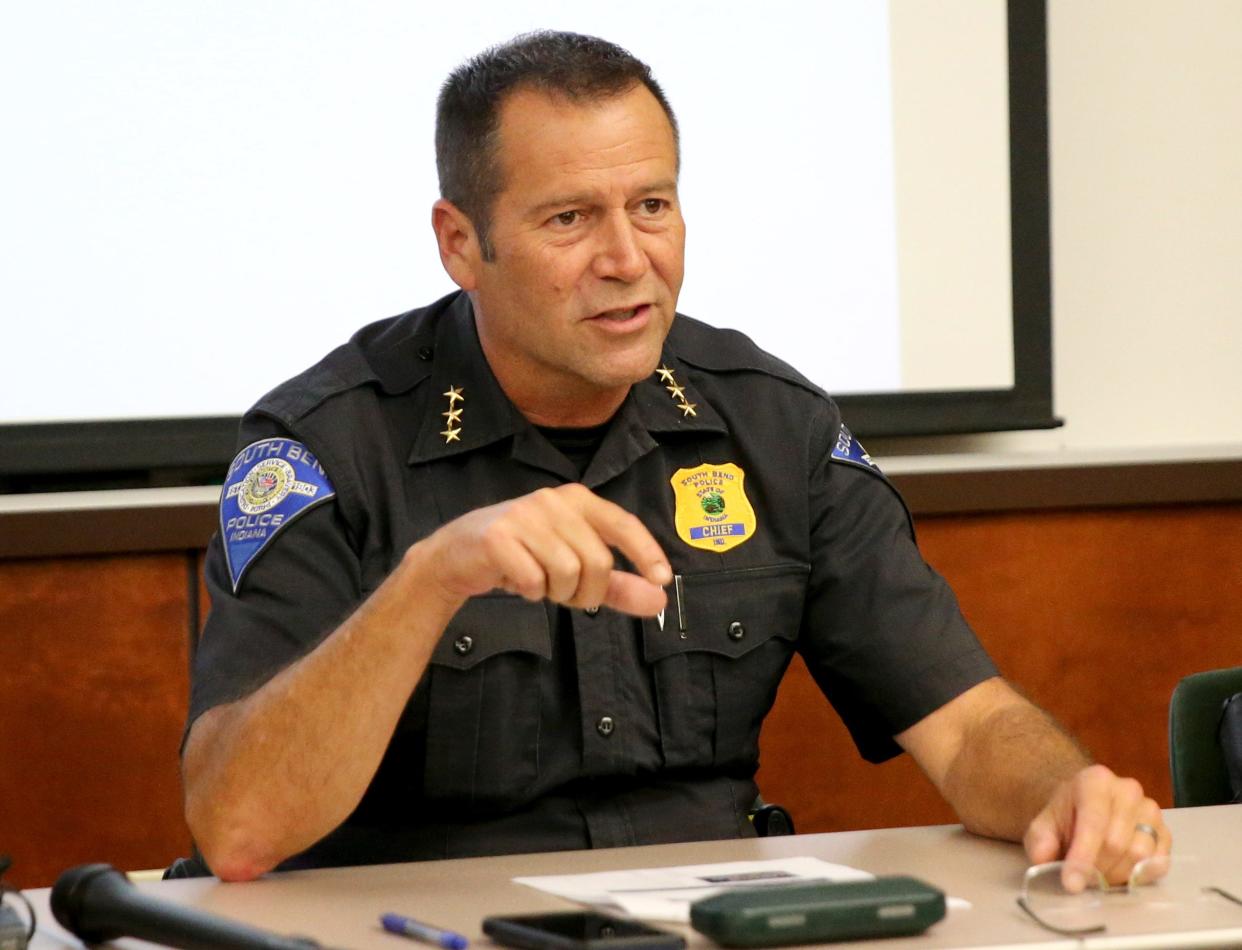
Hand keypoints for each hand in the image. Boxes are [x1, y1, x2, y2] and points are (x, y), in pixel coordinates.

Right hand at [424, 483, 671, 615]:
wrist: (458, 554)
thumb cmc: (524, 556)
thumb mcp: (575, 569)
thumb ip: (619, 585)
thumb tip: (660, 599)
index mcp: (578, 500)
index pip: (623, 524)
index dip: (646, 552)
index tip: (662, 579)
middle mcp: (554, 501)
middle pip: (598, 562)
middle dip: (588, 593)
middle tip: (565, 595)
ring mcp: (524, 515)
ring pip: (568, 573)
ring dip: (557, 593)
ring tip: (538, 583)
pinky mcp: (498, 536)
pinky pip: (535, 580)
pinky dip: (531, 592)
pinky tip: (516, 581)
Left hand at [1023, 764, 1170, 891]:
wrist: (1084, 808)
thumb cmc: (1065, 816)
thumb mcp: (1043, 825)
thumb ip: (1040, 841)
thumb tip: (1045, 858)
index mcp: (1095, 781)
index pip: (1093, 822)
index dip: (1082, 856)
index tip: (1071, 883)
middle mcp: (1128, 790)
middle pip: (1116, 843)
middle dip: (1096, 869)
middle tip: (1082, 877)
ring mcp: (1151, 810)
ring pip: (1139, 855)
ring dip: (1115, 874)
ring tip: (1098, 872)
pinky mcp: (1165, 832)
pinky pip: (1158, 864)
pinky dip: (1137, 876)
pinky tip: (1120, 871)